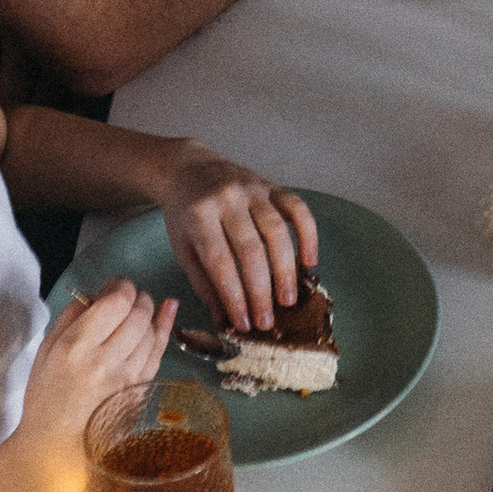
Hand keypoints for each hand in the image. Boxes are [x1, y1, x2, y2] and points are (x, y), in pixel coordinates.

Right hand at [19, 278, 172, 472]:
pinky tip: (167, 312)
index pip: (116, 302)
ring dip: (149, 313)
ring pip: (151, 331)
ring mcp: (128, 378)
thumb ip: (72, 315)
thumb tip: (99, 292)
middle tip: (128, 297)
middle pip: (138, 314)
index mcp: (77, 347)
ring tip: (138, 310)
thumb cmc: (46, 396)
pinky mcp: (141, 391)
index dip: (121, 286)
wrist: (54, 446)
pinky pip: (159, 353)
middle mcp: (106, 361)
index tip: (115, 286)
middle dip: (137, 297)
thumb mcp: (47, 349)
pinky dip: (164, 329)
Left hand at [160, 148, 317, 332]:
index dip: (234, 296)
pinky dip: (308, 233)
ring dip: (285, 268)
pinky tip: (310, 260)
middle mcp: (228, 198)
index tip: (243, 323)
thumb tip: (224, 318)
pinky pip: (297, 207)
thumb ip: (203, 282)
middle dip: (261, 290)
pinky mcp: (272, 185)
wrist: (190, 168)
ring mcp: (253, 189)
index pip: (220, 262)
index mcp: (199, 215)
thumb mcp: (182, 248)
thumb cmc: (185, 214)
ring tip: (288, 299)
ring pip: (276, 230)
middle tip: (268, 321)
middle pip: (250, 249)